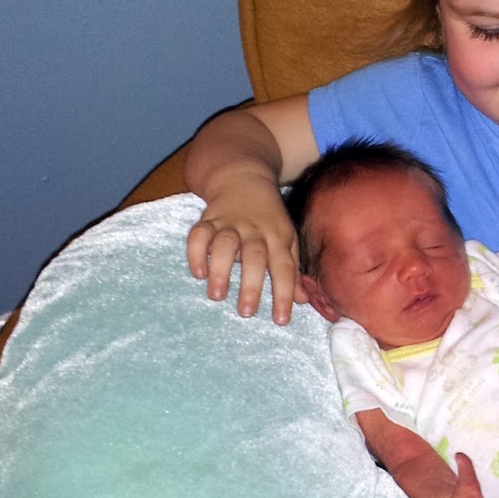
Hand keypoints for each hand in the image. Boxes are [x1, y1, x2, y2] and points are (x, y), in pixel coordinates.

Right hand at [186, 177, 305, 323]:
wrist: (244, 177)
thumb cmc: (269, 217)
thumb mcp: (287, 238)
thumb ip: (293, 270)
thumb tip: (304, 301)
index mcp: (278, 236)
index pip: (284, 267)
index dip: (284, 293)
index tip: (281, 320)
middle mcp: (254, 230)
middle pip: (254, 256)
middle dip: (251, 285)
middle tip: (246, 312)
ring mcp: (230, 223)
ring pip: (224, 244)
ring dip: (220, 270)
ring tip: (216, 296)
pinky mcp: (208, 219)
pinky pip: (198, 234)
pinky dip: (195, 253)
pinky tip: (198, 273)